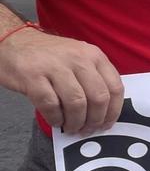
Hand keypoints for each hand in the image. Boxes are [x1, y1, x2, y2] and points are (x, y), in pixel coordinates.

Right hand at [0, 29, 123, 134]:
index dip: (113, 111)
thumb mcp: (79, 58)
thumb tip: (103, 112)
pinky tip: (55, 121)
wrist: (13, 41)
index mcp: (94, 55)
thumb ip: (93, 79)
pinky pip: (51, 105)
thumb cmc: (49, 56)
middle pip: (98, 98)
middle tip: (87, 129)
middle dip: (95, 120)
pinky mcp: (33, 76)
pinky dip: (55, 118)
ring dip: (75, 122)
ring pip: (77, 103)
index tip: (107, 124)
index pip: (115, 87)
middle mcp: (78, 58)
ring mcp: (55, 66)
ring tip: (70, 127)